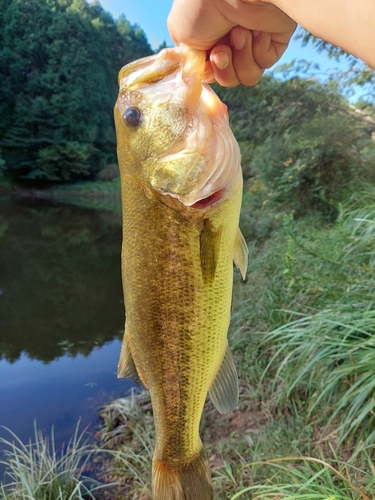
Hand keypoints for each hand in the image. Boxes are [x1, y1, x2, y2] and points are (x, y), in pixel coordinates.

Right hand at [168, 0, 295, 86]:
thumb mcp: (180, 33)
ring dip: (241, 59)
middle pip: (228, 79)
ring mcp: (252, 41)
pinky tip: (257, 30)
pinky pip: (265, 63)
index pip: (210, 72)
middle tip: (223, 50)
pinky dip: (258, 50)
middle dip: (224, 69)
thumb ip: (188, 58)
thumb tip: (202, 72)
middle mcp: (231, 40)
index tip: (208, 60)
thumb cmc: (201, 6)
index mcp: (209, 38)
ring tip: (240, 33)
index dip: (209, 72)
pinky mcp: (273, 40)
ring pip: (247, 76)